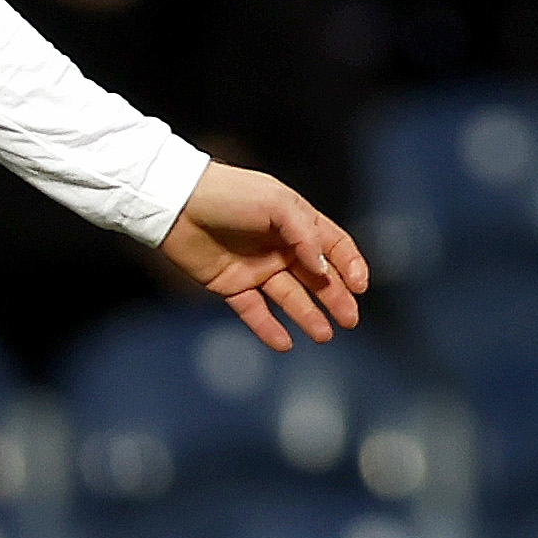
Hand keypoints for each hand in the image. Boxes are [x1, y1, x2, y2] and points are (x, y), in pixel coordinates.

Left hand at [156, 162, 367, 352]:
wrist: (177, 203)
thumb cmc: (230, 194)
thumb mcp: (276, 203)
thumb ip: (305, 234)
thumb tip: (323, 267)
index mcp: (295, 222)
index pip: (333, 246)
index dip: (350, 265)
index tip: (360, 286)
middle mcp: (280, 247)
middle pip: (317, 277)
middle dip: (336, 298)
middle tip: (350, 320)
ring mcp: (256, 268)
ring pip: (290, 298)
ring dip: (308, 316)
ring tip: (324, 335)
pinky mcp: (231, 285)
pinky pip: (254, 312)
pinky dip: (269, 329)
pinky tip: (285, 344)